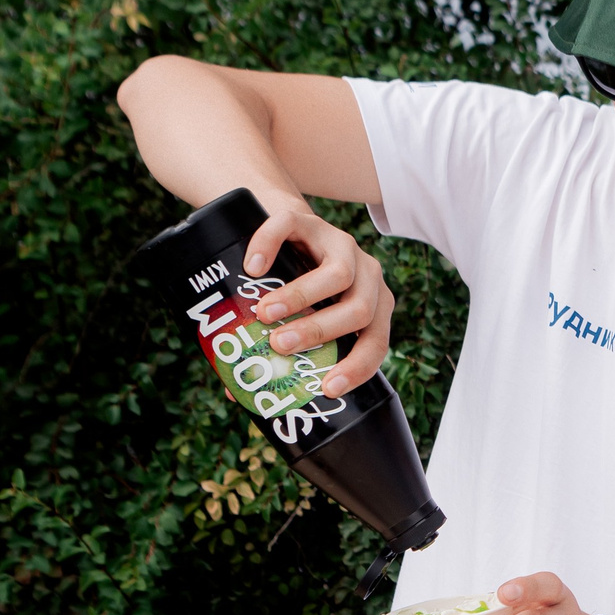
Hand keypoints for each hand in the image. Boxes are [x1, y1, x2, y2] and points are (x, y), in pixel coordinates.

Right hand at [242, 198, 392, 395]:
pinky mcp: (309, 219)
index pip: (376, 342)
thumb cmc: (293, 287)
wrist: (283, 230)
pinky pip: (292, 229)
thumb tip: (238, 395)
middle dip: (320, 332)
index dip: (357, 367)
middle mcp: (367, 275)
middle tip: (281, 345)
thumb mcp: (299, 317)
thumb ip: (281, 350)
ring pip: (338, 275)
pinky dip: (269, 246)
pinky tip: (251, 267)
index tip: (327, 388)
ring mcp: (342, 244)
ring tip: (264, 314)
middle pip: (359, 310)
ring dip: (301, 298)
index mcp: (373, 306)